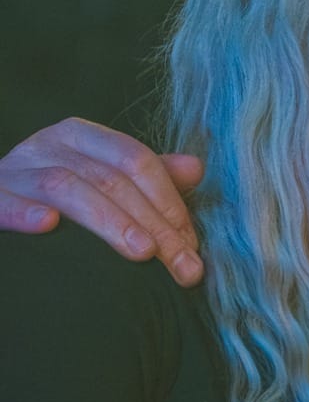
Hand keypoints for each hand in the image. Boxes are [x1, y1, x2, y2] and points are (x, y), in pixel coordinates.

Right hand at [0, 119, 205, 285]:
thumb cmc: (55, 197)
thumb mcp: (102, 180)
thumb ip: (148, 175)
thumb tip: (196, 168)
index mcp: (82, 137)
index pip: (136, 160)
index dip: (169, 201)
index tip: (192, 245)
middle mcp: (47, 145)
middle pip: (110, 178)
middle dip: (154, 224)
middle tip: (182, 264)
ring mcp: (14, 170)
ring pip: (66, 186)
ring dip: (109, 220)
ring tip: (142, 253)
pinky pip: (3, 201)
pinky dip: (24, 212)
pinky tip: (48, 225)